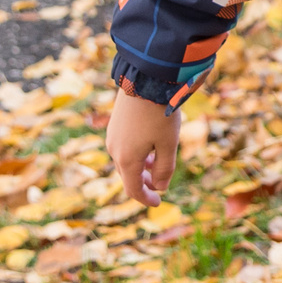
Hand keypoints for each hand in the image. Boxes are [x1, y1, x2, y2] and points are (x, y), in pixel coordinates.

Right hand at [107, 89, 180, 207]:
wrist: (145, 79)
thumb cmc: (159, 113)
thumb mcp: (169, 143)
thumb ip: (165, 168)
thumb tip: (160, 187)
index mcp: (126, 160)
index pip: (133, 190)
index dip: (146, 199)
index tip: (158, 203)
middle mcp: (114, 150)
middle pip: (128, 176)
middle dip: (144, 183)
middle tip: (160, 185)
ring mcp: (112, 136)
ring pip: (126, 161)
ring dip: (142, 168)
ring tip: (157, 164)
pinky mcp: (115, 124)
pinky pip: (124, 148)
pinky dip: (137, 154)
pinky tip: (151, 147)